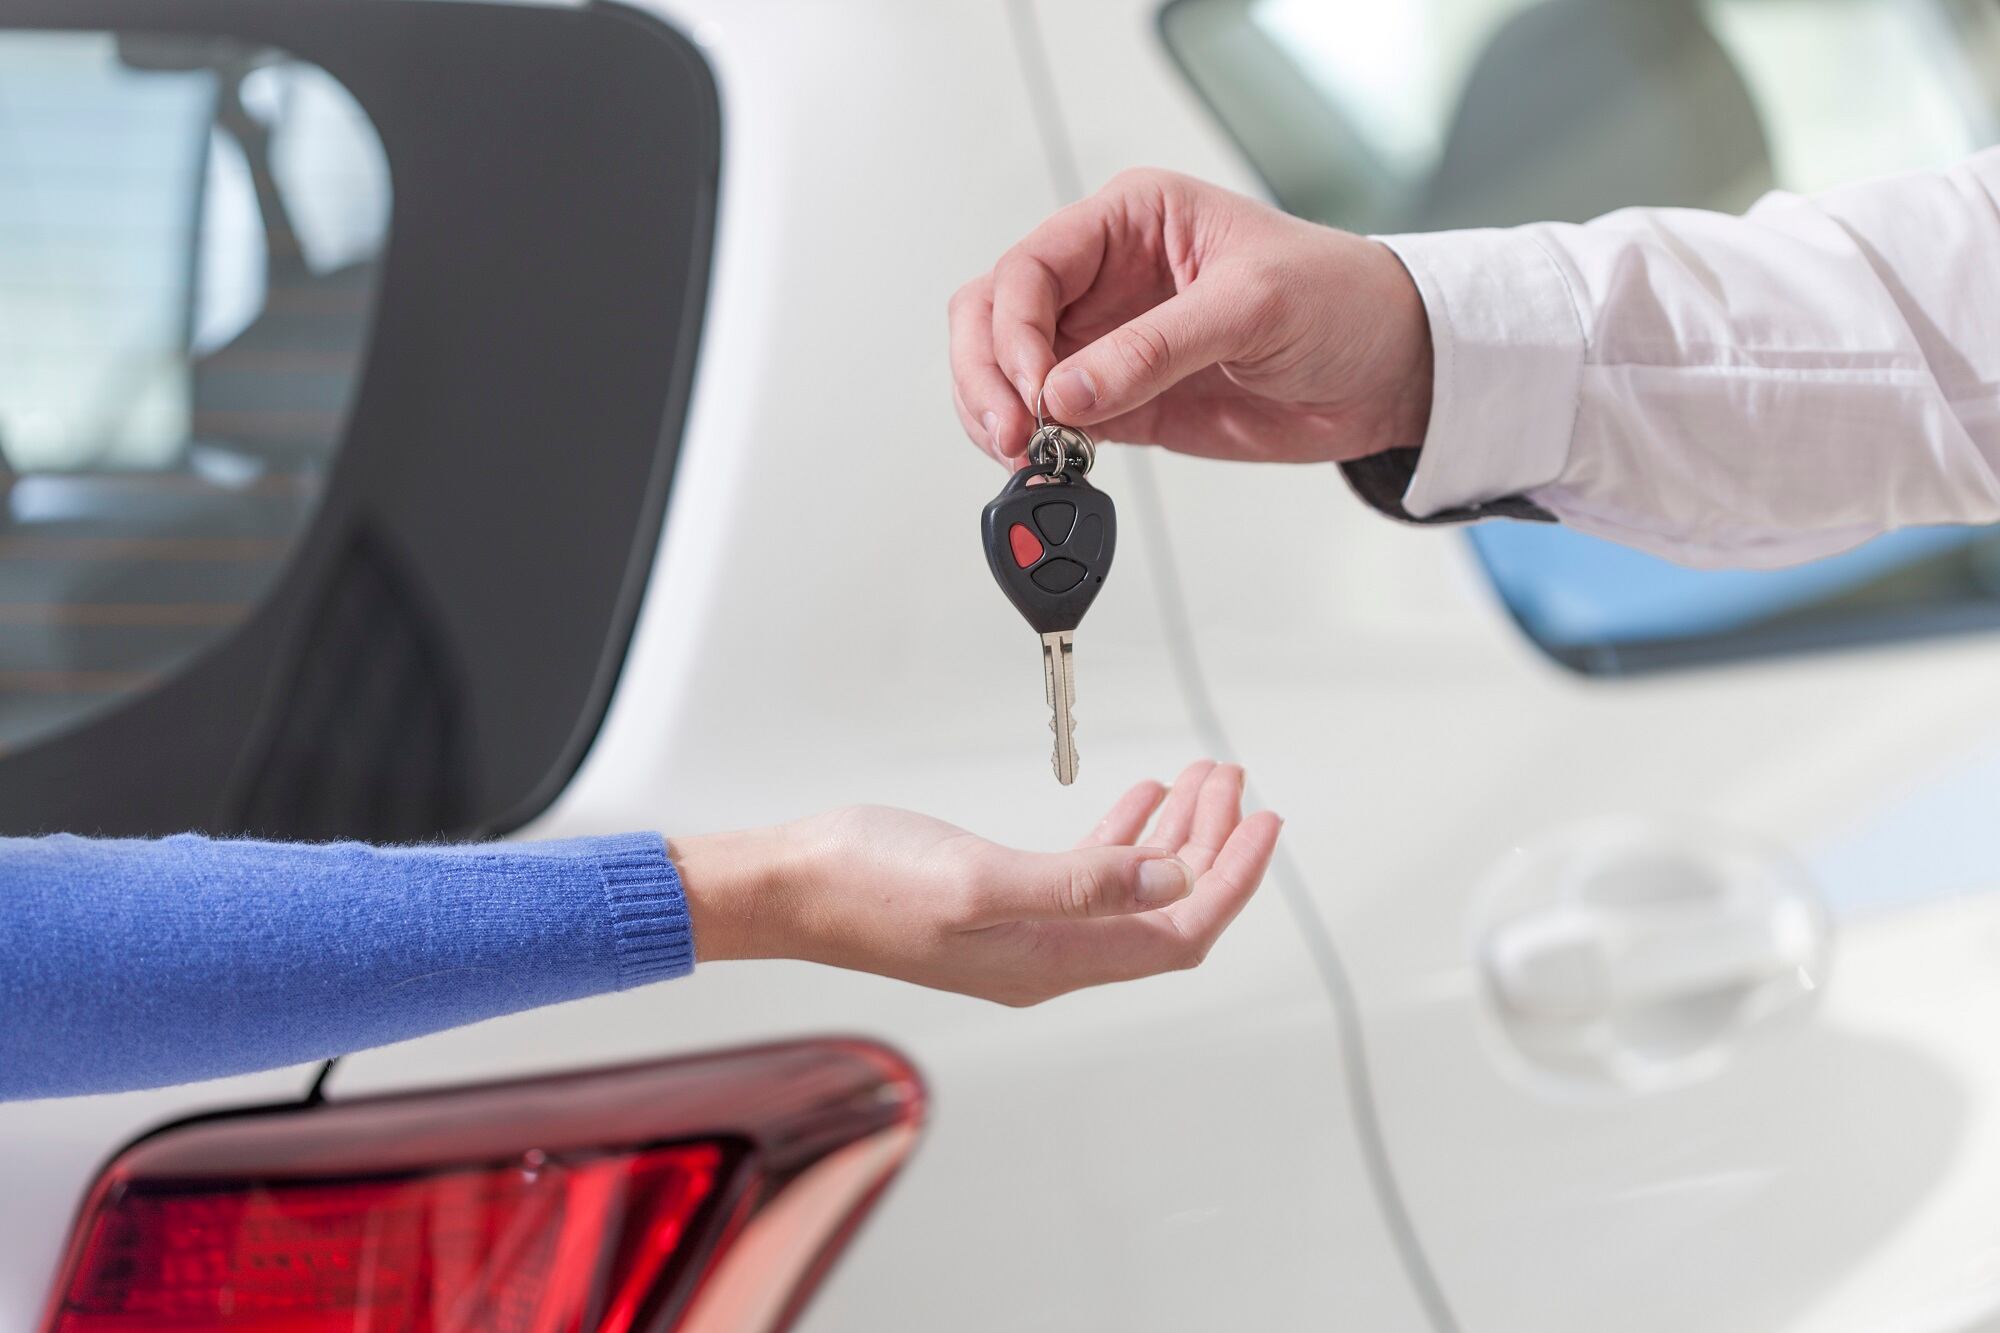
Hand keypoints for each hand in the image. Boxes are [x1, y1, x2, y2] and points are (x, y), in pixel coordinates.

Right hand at [673, 760, 1280, 1005]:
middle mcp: (1049, 953)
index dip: (1230, 881)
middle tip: (1235, 785)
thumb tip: (1167, 881)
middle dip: (1210, 845)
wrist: (788, 886)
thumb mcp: (980, 878)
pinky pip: (1085, 873)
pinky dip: (1121, 835)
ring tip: (1200, 780)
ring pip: (1130, 888)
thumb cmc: (865, 884)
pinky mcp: (997, 899)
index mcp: (1053, 958)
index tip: (1263, 823)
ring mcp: (1024, 928)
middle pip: (1163, 908)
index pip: (1177, 932)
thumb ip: (1080, 883)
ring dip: (1172, 834)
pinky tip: (1137, 801)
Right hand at [949, 168, 1432, 466]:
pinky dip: (1033, 448)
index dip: (1013, 328)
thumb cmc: (1341, 300)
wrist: (1392, 371)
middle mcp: (1105, 277)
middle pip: (995, 315)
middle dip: (988, 375)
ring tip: (1027, 456)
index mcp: (1130, 220)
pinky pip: (1049, 422)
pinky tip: (1047, 466)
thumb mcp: (1253, 307)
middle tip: (1012, 433)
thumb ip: (1155, 350)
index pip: (1031, 266)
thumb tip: (1066, 394)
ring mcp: (1107, 343)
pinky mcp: (1122, 403)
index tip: (1033, 388)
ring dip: (998, 415)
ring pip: (1007, 372)